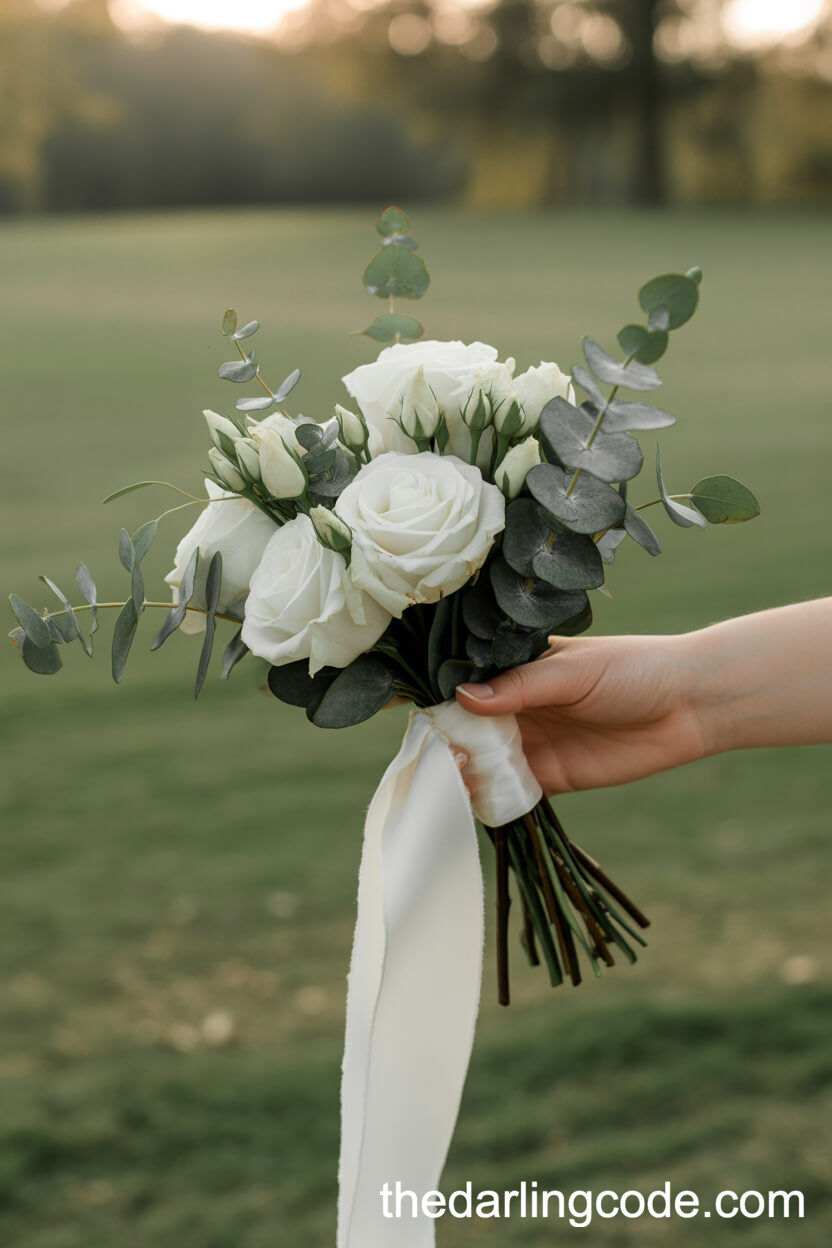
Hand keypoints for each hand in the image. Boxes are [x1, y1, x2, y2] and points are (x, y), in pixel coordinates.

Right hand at [454, 633, 705, 793]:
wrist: (687, 707)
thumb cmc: (632, 670)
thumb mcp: (574, 671)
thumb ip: (521, 686)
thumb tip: (463, 697)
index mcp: (514, 668)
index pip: (462, 678)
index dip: (432, 690)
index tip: (402, 702)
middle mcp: (514, 706)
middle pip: (461, 725)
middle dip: (441, 738)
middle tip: (430, 749)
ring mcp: (529, 743)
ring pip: (479, 760)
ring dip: (459, 770)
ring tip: (447, 774)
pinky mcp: (549, 778)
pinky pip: (508, 792)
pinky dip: (487, 798)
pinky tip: (471, 799)